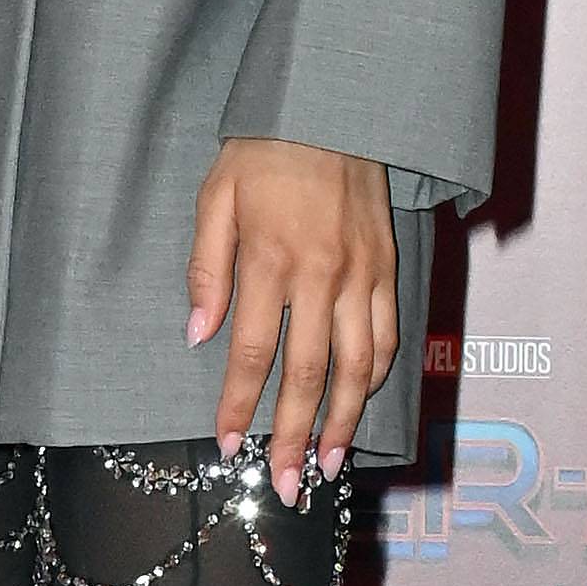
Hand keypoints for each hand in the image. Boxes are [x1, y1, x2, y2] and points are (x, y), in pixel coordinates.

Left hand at [189, 135, 397, 503]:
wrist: (333, 102)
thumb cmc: (264, 148)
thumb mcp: (215, 198)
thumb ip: (205, 270)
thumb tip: (197, 336)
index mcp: (270, 258)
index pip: (252, 352)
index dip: (240, 405)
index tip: (230, 445)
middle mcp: (321, 274)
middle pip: (311, 375)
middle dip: (297, 436)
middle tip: (287, 483)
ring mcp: (362, 273)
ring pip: (359, 365)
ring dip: (345, 421)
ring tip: (330, 464)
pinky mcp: (389, 266)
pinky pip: (388, 334)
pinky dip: (376, 375)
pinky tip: (361, 402)